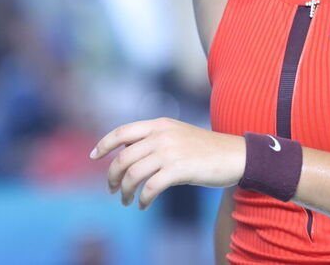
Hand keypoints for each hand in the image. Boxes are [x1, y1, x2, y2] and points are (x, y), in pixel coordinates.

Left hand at [89, 117, 245, 209]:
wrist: (235, 155)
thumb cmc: (205, 149)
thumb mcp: (176, 135)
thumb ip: (153, 140)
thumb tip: (126, 153)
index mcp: (159, 124)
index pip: (122, 132)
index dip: (104, 144)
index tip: (94, 156)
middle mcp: (161, 135)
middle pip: (123, 157)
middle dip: (113, 176)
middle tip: (113, 189)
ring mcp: (170, 151)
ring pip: (134, 174)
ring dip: (126, 191)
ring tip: (127, 201)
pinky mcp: (180, 169)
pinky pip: (151, 187)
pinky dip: (143, 199)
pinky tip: (143, 205)